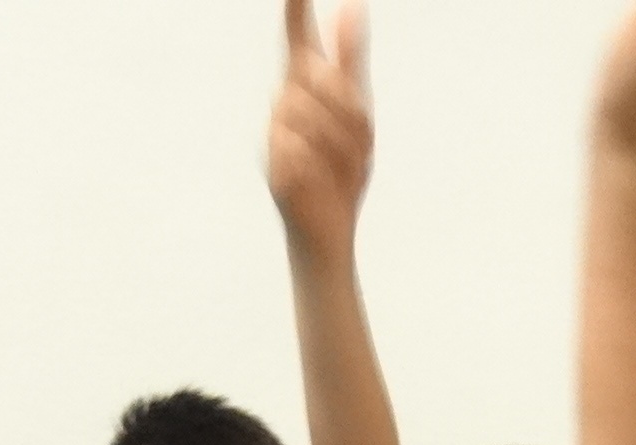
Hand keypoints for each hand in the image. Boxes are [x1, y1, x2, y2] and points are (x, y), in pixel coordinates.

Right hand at [268, 0, 372, 256]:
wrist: (329, 231)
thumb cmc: (342, 173)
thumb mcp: (358, 114)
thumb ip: (351, 61)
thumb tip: (352, 5)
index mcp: (306, 89)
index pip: (296, 37)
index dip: (294, 7)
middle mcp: (285, 104)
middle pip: (317, 77)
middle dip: (345, 106)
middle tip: (361, 144)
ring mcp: (275, 134)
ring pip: (309, 111)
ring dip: (339, 141)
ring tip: (344, 167)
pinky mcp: (274, 164)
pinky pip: (301, 147)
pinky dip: (321, 163)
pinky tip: (320, 179)